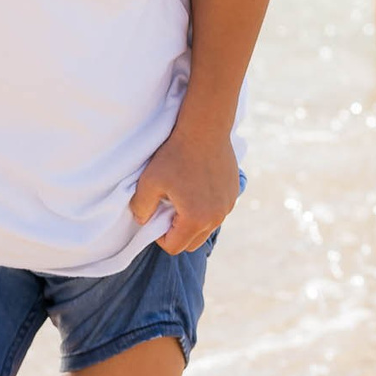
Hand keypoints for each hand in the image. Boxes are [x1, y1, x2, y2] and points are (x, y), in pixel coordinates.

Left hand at [126, 119, 237, 254]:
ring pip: (207, 228)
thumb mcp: (149, 181)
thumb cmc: (175, 154)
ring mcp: (228, 206)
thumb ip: (141, 207)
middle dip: (177, 233)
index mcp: (195, 219)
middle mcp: (216, 218)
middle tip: (168, 209)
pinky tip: (197, 187)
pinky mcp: (234, 193)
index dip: (160, 236)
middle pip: (192, 243)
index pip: (174, 247)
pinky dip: (206, 208)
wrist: (205, 129)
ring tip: (182, 197)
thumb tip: (143, 221)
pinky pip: (218, 212)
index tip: (156, 215)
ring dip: (193, 222)